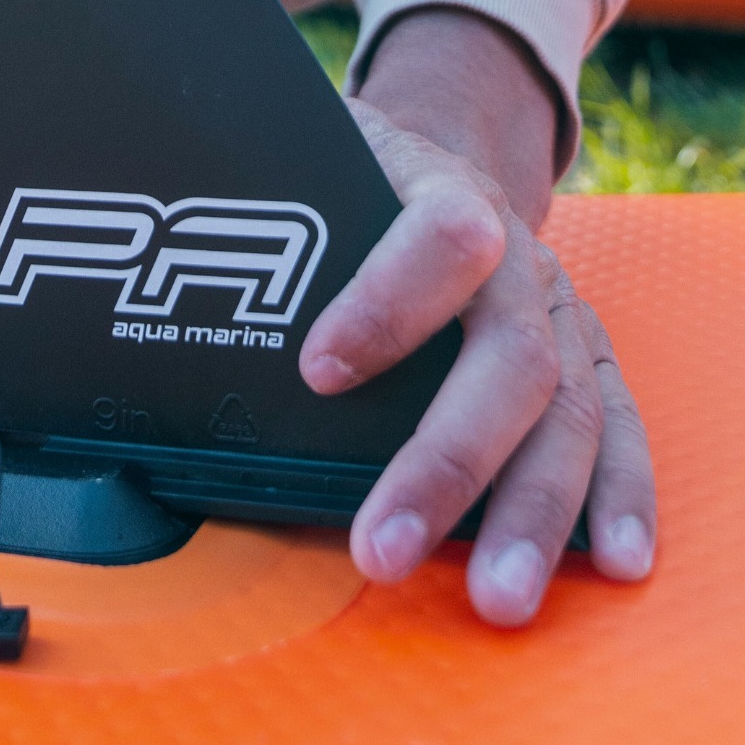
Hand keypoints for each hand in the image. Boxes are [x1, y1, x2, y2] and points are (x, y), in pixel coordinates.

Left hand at [302, 10, 656, 625]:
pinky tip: (611, 562)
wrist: (450, 145)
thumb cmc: (347, 175)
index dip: (386, 301)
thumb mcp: (302, 159)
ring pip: (567, 411)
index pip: (441, 234)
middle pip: (508, 357)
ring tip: (495, 599)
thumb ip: (249, 209)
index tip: (317, 368)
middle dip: (446, 461)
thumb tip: (125, 265)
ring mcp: (561, 312)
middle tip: (381, 551)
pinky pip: (619, 425)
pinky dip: (617, 496)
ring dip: (529, 512)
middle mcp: (518, 257)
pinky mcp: (589, 358)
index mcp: (440, 191)